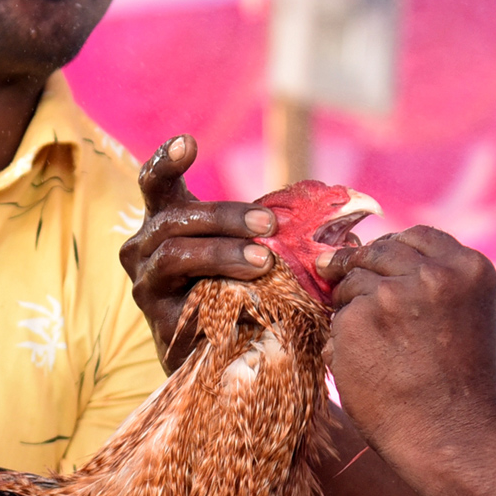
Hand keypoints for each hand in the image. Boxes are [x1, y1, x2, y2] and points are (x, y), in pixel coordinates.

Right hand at [120, 135, 277, 372]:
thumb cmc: (238, 287)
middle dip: (223, 216)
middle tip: (268, 224)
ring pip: (174, 253)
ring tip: (263, 261)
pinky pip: (183, 298)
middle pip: (175, 217)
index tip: (188, 142)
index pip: (155, 183)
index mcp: (165, 220)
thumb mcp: (249, 249)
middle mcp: (144, 247)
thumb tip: (351, 226)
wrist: (218, 354)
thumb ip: (277, 229)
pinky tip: (248, 299)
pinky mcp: (157, 320)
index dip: (166, 160)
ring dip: (222, 252)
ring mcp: (146, 283)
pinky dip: (218, 292)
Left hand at [319, 227, 495, 459]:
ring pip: (352, 282)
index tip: (380, 264)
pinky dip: (345, 339)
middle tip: (366, 304)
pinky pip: (338, 317)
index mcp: (469, 267)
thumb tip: (367, 253)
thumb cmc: (460, 383)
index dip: (393, 250)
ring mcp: (392, 294)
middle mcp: (432, 273)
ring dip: (354, 305)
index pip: (415, 237)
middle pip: (379, 251)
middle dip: (364, 271)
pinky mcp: (356, 320)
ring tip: (379, 347)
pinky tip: (367, 365)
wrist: (453, 437)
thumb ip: (432, 279)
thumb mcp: (465, 313)